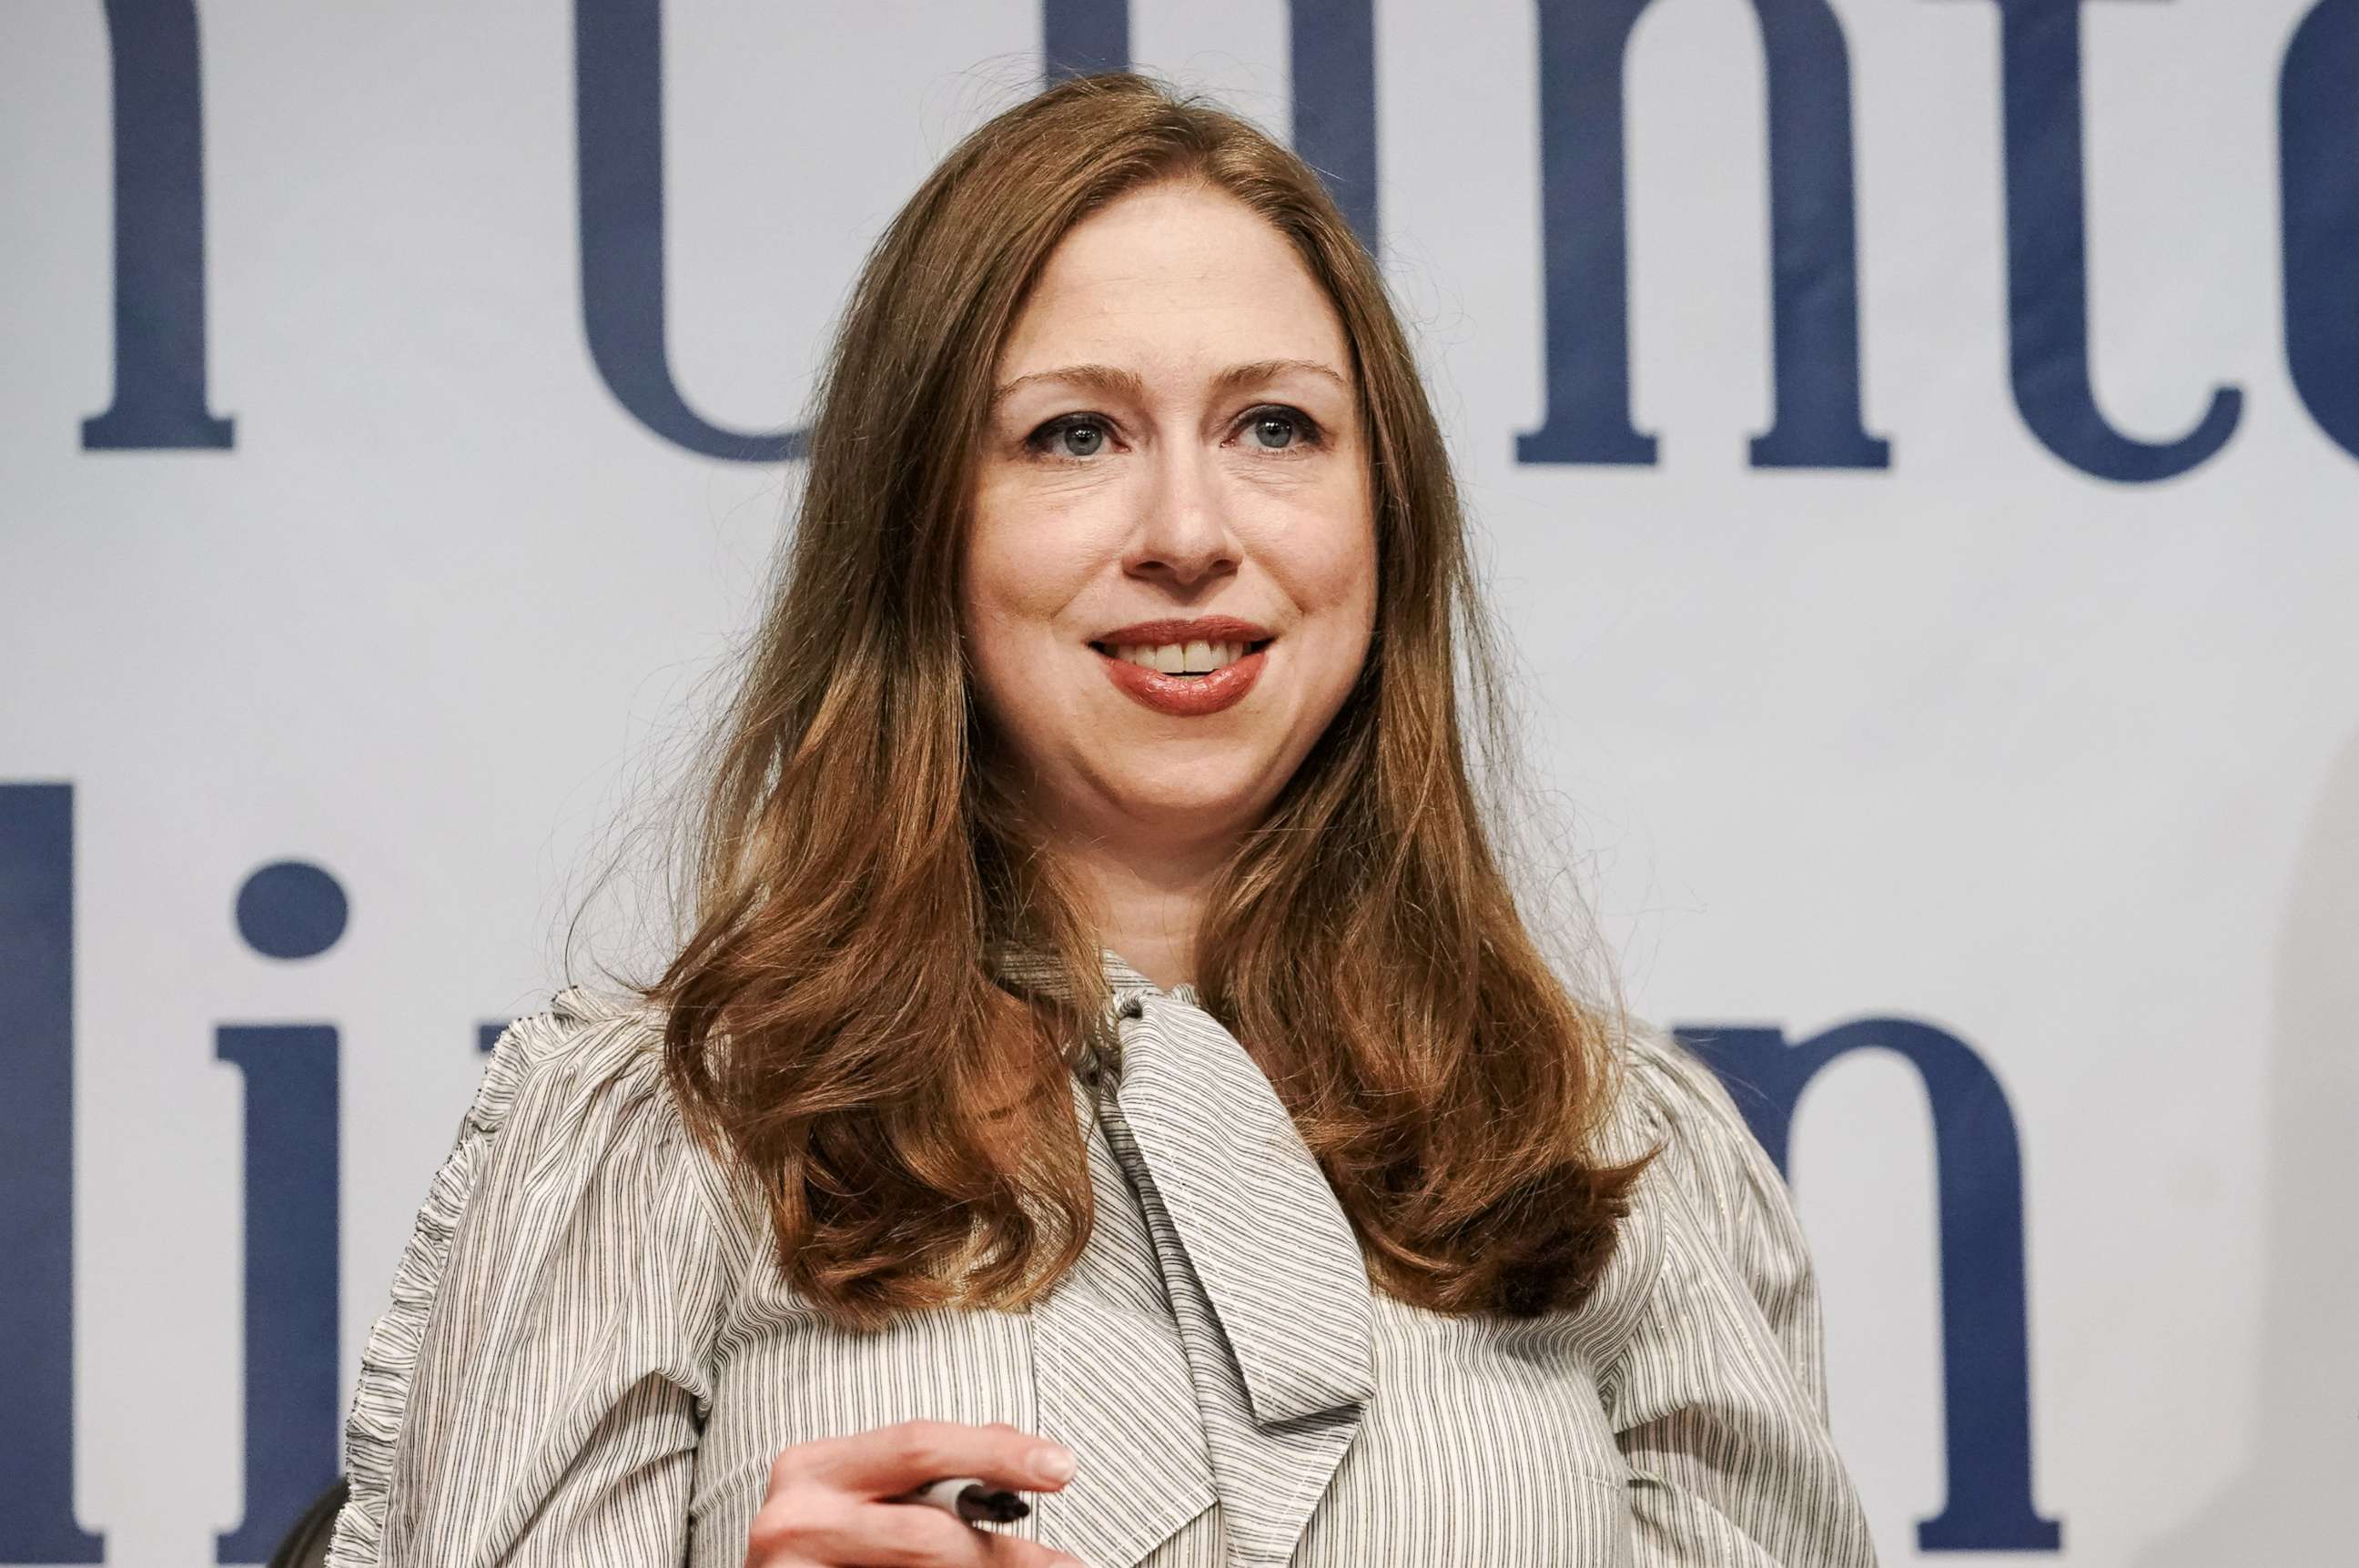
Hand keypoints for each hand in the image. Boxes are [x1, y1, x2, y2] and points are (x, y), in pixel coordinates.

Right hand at [744, 1418, 1088, 1566]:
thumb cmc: (818, 1551)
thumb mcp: (861, 1497)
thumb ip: (925, 1474)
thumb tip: (1014, 1447)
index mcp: (813, 1467)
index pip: (920, 1444)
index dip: (997, 1452)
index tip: (1060, 1465)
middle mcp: (794, 1515)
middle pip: (925, 1529)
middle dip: (1004, 1549)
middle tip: (1063, 1561)